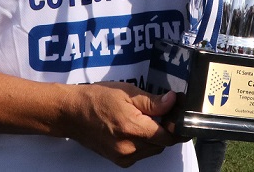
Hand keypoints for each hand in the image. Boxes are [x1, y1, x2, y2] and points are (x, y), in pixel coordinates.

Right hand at [60, 82, 180, 166]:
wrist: (72, 113)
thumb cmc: (97, 99)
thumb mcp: (127, 92)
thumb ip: (152, 101)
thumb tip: (173, 102)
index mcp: (133, 129)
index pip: (168, 136)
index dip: (177, 126)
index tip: (181, 116)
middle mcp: (129, 148)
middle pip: (161, 144)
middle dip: (166, 130)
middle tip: (164, 113)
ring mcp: (123, 157)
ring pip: (152, 150)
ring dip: (155, 138)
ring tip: (146, 119)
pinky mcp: (118, 160)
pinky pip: (140, 154)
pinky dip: (143, 143)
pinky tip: (136, 129)